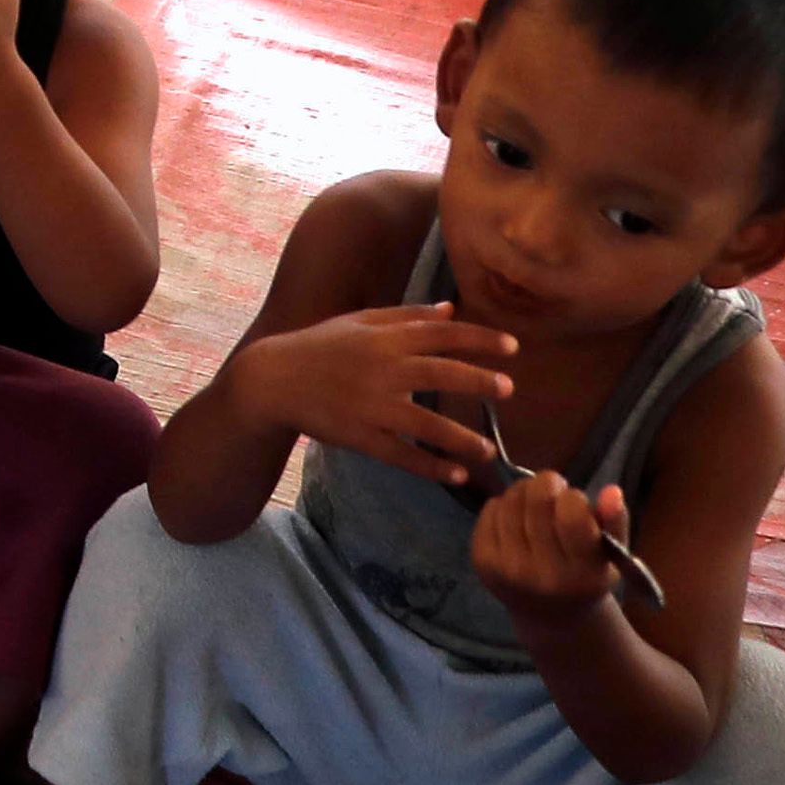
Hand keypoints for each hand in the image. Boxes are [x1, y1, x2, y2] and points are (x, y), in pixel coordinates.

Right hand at [244, 303, 517, 484]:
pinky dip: (429, 466)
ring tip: (488, 450)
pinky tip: (455, 475)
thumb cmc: (319, 346)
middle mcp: (381, 369)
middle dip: (477, 381)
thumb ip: (406, 316)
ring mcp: (370, 405)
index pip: (441, 334)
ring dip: (460, 438)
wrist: (271, 379)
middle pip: (439, 373)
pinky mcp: (358, 435)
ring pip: (424, 423)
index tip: (513, 347)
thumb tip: (451, 309)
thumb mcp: (360, 321)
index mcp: (384, 338)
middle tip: (509, 389)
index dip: (479, 339)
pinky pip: (400, 454)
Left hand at [472, 470, 631, 624]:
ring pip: (511, 499)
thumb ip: (616, 521)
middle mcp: (541, 575)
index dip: (574, 498)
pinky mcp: (482, 561)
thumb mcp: (612, 554)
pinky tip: (518, 521)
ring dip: (525, 492)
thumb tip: (611, 491)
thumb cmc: (587, 575)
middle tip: (555, 494)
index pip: (571, 514)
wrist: (552, 615)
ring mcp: (506, 569)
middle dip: (548, 486)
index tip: (576, 504)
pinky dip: (504, 505)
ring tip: (538, 507)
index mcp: (581, 574)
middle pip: (536, 499)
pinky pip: (490, 509)